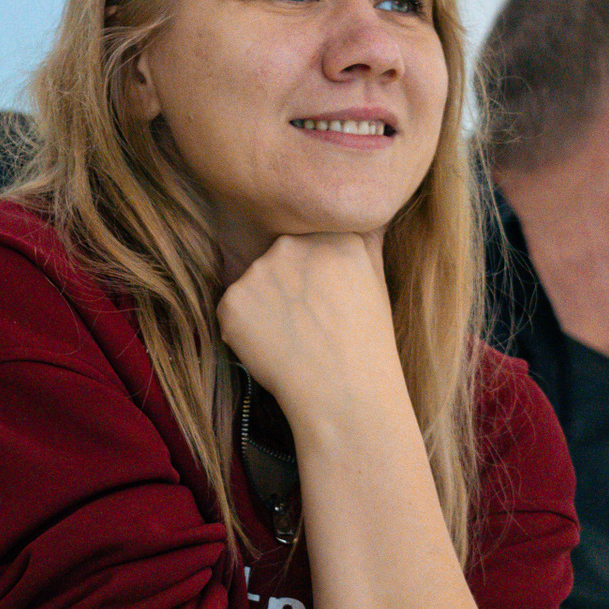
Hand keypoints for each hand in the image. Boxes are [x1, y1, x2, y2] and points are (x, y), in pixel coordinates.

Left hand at [216, 232, 403, 430]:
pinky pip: (232, 309)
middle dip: (285, 284)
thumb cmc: (367, 343)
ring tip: (294, 337)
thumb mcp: (377, 280)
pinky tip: (273, 348)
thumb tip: (366, 213)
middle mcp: (291, 245)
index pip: (306, 238)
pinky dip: (244, 328)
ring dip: (264, 305)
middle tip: (308, 321)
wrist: (344, 395)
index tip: (324, 297)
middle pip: (276, 258)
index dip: (312, 272)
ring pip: (253, 284)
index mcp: (331, 235)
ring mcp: (258, 272)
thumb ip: (364, 239)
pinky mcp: (232, 301)